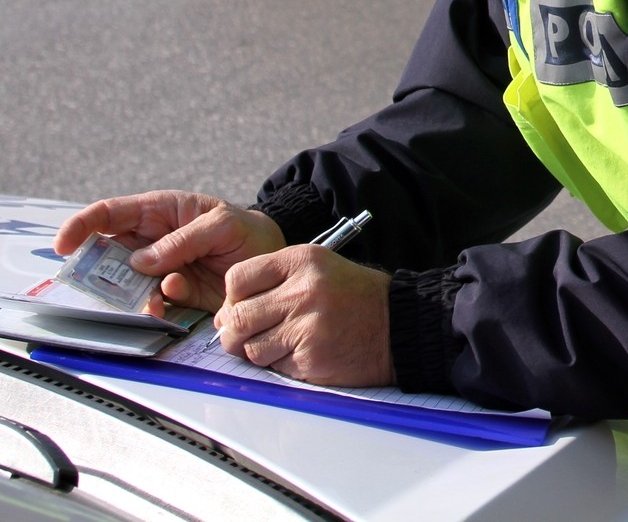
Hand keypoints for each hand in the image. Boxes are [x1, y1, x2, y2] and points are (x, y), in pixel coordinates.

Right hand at [54, 192, 285, 312]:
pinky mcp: (172, 295)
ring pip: (125, 283)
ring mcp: (159, 270)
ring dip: (127, 292)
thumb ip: (183, 239)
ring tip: (149, 296)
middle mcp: (152, 241)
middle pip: (108, 252)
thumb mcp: (222, 224)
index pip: (110, 213)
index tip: (63, 245)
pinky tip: (165, 303)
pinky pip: (149, 302)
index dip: (82, 226)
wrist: (270, 261)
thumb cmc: (246, 230)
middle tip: (100, 282)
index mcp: (159, 212)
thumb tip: (140, 261)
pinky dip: (151, 306)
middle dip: (98, 268)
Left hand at [215, 246, 394, 386]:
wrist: (401, 325)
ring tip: (285, 345)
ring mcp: (307, 324)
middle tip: (252, 335)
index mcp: (302, 260)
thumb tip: (226, 316)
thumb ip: (273, 284)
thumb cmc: (356, 298)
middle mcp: (303, 289)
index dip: (233, 299)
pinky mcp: (312, 356)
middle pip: (237, 317)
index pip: (237, 279)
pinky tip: (306, 353)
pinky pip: (274, 367)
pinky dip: (283, 366)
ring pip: (250, 348)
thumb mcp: (318, 270)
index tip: (244, 307)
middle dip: (236, 333)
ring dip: (260, 352)